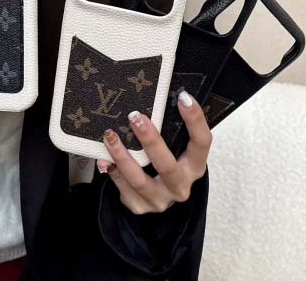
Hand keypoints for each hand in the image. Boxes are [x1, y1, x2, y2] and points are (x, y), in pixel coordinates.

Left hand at [96, 91, 211, 213]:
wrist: (159, 195)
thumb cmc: (167, 162)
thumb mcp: (175, 148)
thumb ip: (170, 130)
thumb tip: (152, 99)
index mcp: (195, 166)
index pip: (202, 142)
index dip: (195, 120)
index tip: (183, 97)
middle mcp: (180, 186)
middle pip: (167, 166)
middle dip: (150, 141)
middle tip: (135, 117)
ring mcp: (160, 199)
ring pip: (139, 180)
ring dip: (122, 156)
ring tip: (110, 136)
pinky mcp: (140, 207)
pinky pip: (123, 189)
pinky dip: (112, 171)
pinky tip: (103, 159)